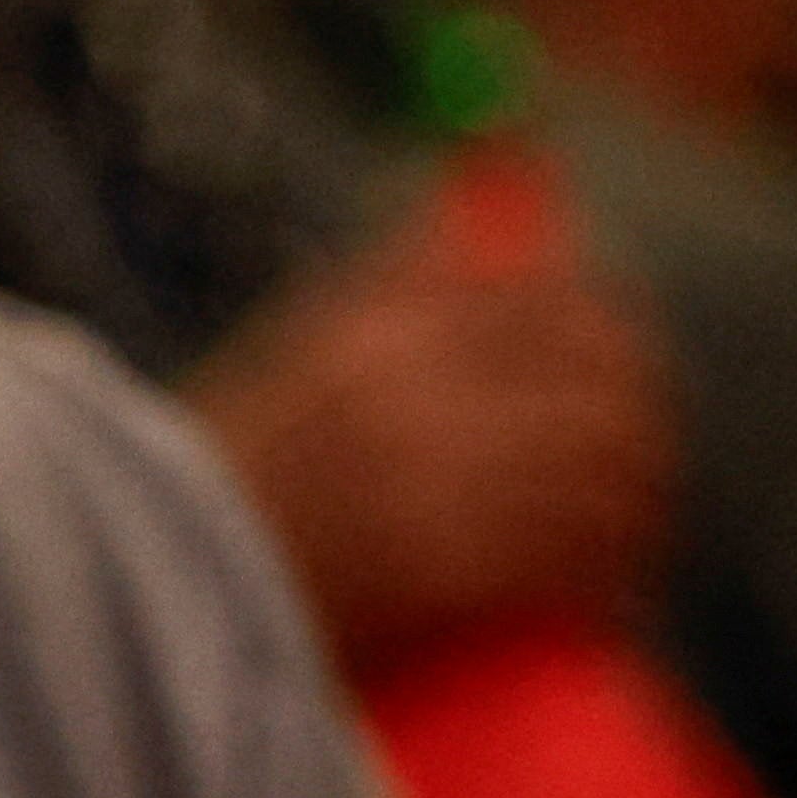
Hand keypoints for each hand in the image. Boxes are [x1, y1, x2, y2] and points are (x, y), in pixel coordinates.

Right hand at [186, 223, 674, 664]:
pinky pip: (578, 558)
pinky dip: (605, 575)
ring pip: (607, 471)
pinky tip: (598, 590)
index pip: (546, 300)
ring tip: (624, 530)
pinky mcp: (457, 570)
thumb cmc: (221, 471)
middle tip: (641, 452)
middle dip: (638, 415)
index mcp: (379, 328)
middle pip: (600, 379)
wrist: (156, 583)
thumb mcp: (291, 350)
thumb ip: (385, 282)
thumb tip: (453, 206)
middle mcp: (419, 391)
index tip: (616, 359)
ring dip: (633, 501)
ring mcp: (441, 479)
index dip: (602, 327)